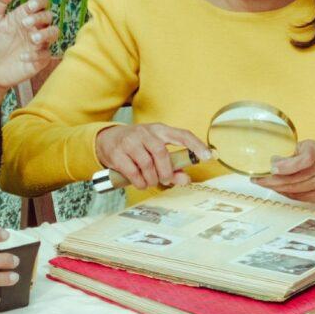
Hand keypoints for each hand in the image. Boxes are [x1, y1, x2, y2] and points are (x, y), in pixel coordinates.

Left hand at [0, 0, 58, 88]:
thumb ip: (0, 1)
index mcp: (24, 15)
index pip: (41, 3)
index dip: (39, 2)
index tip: (30, 6)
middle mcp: (34, 27)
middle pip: (49, 16)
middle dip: (40, 18)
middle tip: (25, 24)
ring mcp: (38, 43)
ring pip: (54, 33)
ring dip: (46, 34)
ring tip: (32, 39)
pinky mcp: (39, 60)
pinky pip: (46, 55)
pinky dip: (37, 55)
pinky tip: (22, 57)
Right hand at [95, 123, 209, 189]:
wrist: (106, 139)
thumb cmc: (136, 146)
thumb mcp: (154, 151)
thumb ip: (173, 166)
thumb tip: (186, 179)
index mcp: (160, 130)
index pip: (182, 135)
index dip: (196, 145)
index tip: (208, 156)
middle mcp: (145, 132)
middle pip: (162, 153)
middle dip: (166, 172)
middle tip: (165, 180)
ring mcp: (130, 141)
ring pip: (147, 164)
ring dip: (152, 179)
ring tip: (151, 182)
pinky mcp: (117, 152)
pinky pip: (132, 171)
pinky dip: (139, 182)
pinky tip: (140, 182)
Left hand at [252, 139, 314, 202]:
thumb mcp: (305, 146)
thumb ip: (290, 152)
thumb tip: (270, 161)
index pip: (304, 160)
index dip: (287, 166)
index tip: (272, 168)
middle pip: (294, 179)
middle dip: (272, 180)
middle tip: (257, 179)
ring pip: (293, 190)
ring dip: (275, 188)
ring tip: (262, 183)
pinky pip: (296, 197)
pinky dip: (283, 193)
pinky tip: (276, 188)